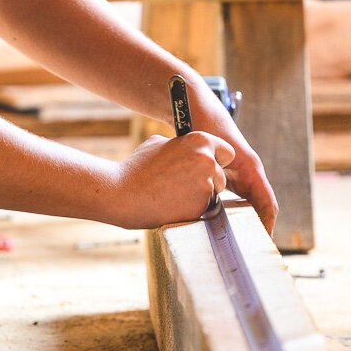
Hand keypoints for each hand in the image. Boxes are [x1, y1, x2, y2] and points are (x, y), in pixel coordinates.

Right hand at [115, 131, 236, 228]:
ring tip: (174, 195)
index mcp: (200, 141)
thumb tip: (187, 148)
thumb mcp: (158, 143)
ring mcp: (206, 184)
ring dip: (200, 196)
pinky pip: (203, 208)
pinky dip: (192, 209)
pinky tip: (172, 205)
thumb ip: (180, 146)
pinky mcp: (201, 206)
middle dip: (208, 182)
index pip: (227, 152)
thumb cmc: (137, 168)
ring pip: (213, 194)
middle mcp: (208, 161)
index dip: (217, 161)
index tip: (208, 167)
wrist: (123, 193)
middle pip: (221, 176)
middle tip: (184, 185)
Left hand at [185, 89, 278, 235]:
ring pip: (248, 207)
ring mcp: (239, 176)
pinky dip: (231, 216)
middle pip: (260, 209)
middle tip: (250, 256)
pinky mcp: (228, 177)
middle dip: (256, 231)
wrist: (196, 108)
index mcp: (251, 169)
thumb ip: (213, 170)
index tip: (262, 246)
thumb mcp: (209, 148)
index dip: (267, 226)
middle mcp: (249, 174)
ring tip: (237, 249)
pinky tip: (219, 229)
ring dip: (245, 226)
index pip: (268, 204)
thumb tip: (214, 194)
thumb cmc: (205, 124)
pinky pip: (235, 201)